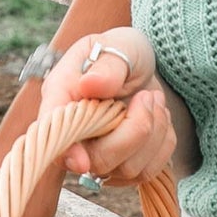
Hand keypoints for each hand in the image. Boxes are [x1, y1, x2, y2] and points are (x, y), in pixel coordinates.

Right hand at [38, 28, 175, 187]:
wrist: (142, 66)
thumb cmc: (122, 51)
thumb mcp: (119, 45)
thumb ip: (107, 65)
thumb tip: (91, 85)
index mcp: (62, 97)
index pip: (54, 133)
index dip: (65, 151)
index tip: (81, 162)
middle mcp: (75, 133)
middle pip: (100, 160)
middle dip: (135, 130)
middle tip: (146, 96)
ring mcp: (99, 154)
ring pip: (129, 169)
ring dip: (153, 131)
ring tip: (152, 99)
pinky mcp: (124, 166)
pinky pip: (149, 171)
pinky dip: (163, 142)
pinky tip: (156, 116)